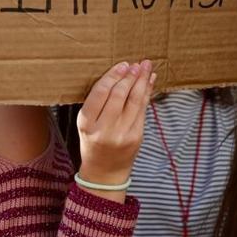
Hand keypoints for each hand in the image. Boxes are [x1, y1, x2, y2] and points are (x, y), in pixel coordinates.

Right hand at [77, 60, 153, 188]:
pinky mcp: (136, 136)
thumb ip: (98, 102)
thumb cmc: (94, 143)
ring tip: (145, 66)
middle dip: (129, 76)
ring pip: (134, 101)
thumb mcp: (87, 123)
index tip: (122, 65)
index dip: (113, 76)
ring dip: (141, 81)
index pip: (100, 93)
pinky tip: (149, 81)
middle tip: (136, 64)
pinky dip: (147, 93)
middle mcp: (103, 129)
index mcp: (86, 123)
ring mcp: (121, 134)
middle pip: (119, 95)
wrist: (104, 172)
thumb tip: (118, 74)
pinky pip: (143, 109)